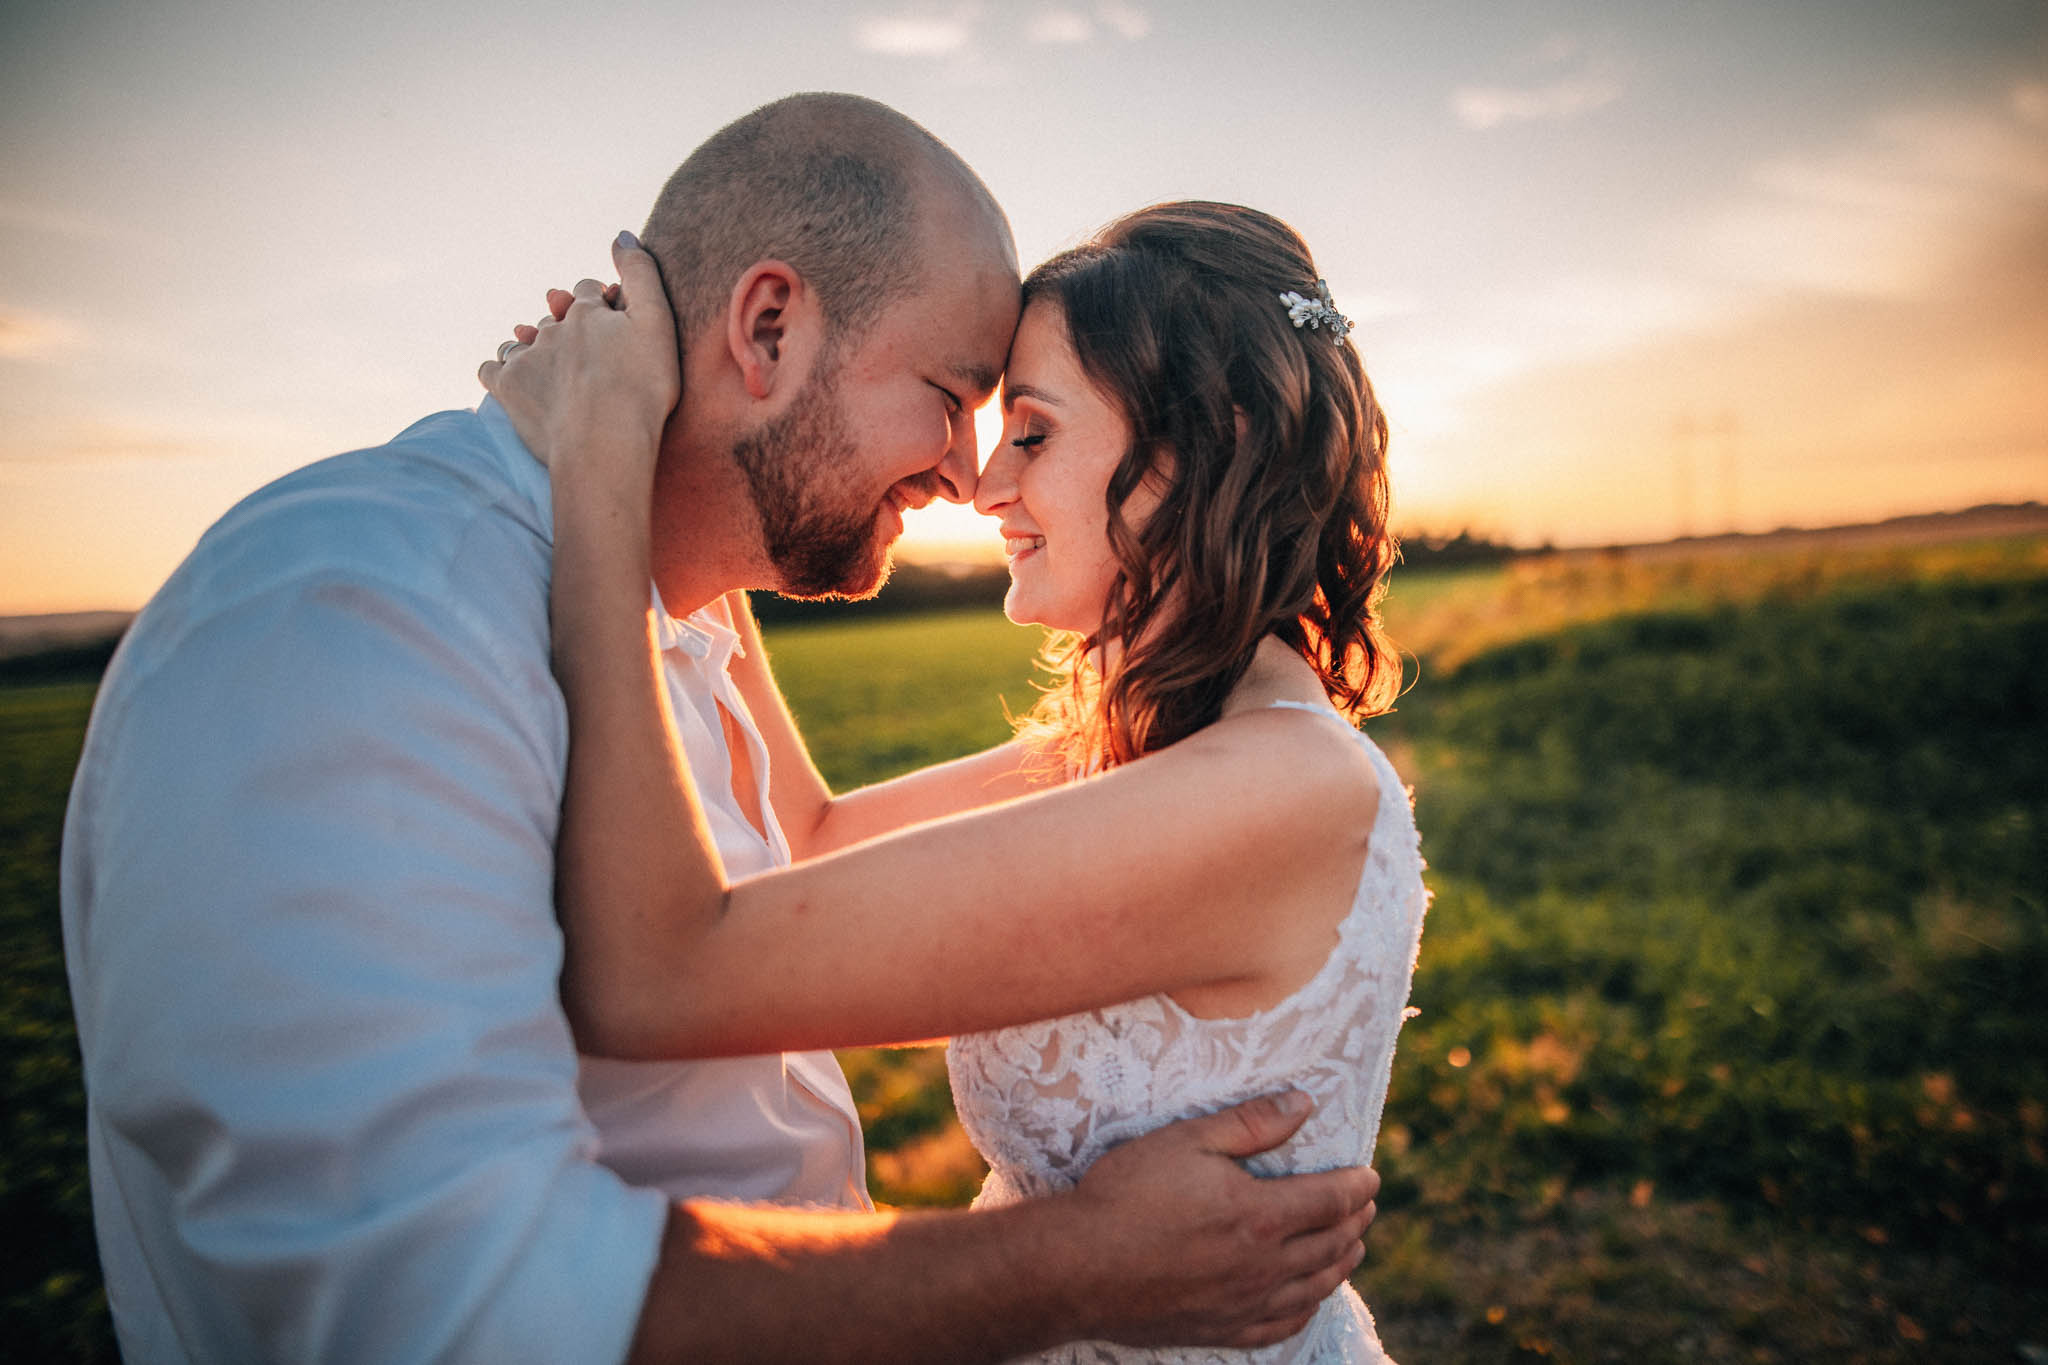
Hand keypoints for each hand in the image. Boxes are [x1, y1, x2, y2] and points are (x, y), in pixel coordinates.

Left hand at [477, 232, 679, 473]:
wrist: (605, 443)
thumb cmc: (642, 388)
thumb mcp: (658, 324)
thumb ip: (641, 274)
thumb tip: (621, 234)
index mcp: (587, 312)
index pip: (588, 292)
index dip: (600, 304)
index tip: (613, 323)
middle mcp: (552, 329)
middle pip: (555, 317)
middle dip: (566, 326)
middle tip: (585, 354)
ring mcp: (527, 358)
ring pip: (522, 341)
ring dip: (532, 347)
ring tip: (549, 367)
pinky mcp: (509, 389)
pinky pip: (492, 369)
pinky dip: (501, 371)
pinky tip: (517, 382)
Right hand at [1066, 1091, 1379, 1348]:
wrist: (1077, 1266)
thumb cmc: (1126, 1194)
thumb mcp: (1186, 1140)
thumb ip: (1250, 1123)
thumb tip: (1303, 1104)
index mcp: (1260, 1215)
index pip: (1332, 1200)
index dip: (1357, 1186)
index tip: (1370, 1175)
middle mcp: (1263, 1265)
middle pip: (1331, 1244)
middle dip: (1355, 1221)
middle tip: (1365, 1206)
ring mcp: (1244, 1303)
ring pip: (1314, 1287)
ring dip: (1341, 1263)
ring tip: (1352, 1247)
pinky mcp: (1221, 1329)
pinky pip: (1282, 1325)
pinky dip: (1306, 1308)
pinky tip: (1309, 1298)